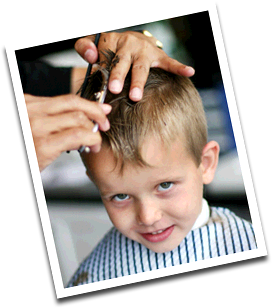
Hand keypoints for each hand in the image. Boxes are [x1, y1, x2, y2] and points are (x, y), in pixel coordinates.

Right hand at [25, 94, 111, 171]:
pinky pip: (78, 135)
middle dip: (96, 112)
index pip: (67, 99)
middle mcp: (30, 111)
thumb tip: (79, 119)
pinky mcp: (43, 144)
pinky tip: (92, 146)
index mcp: (27, 104)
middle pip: (74, 104)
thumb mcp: (31, 128)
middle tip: (105, 123)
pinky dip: (92, 139)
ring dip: (94, 131)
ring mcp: (36, 126)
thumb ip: (50, 121)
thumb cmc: (23, 151)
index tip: (101, 109)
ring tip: (95, 142)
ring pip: (79, 119)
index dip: (88, 104)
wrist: (15, 168)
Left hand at [74, 31, 194, 100]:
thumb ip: (85, 47)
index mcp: (112, 42)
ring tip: (136, 95)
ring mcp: (145, 51)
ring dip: (138, 81)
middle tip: (114, 89)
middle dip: (119, 76)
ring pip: (141, 67)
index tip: (98, 85)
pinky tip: (189, 72)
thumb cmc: (112, 47)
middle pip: (122, 62)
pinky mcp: (158, 55)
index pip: (105, 59)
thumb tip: (91, 56)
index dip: (101, 72)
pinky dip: (179, 67)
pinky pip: (169, 62)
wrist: (131, 38)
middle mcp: (129, 45)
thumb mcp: (95, 42)